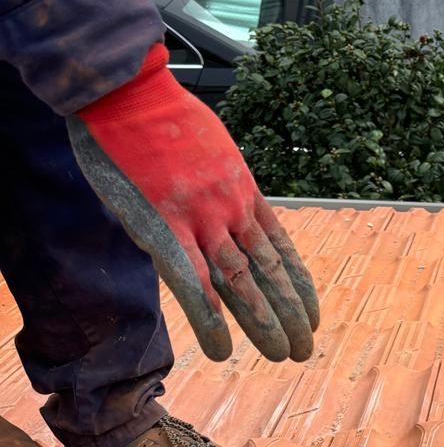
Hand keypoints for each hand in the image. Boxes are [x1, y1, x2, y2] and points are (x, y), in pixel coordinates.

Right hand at [68, 43, 318, 362]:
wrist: (127, 90)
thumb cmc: (156, 117)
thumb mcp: (204, 152)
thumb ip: (212, 190)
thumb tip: (210, 219)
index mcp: (242, 191)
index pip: (281, 249)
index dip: (299, 286)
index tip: (312, 315)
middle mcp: (230, 209)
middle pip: (268, 272)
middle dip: (288, 314)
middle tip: (304, 350)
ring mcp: (200, 218)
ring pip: (241, 280)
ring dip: (263, 322)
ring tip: (284, 356)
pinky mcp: (163, 225)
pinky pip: (192, 281)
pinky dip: (208, 318)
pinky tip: (221, 350)